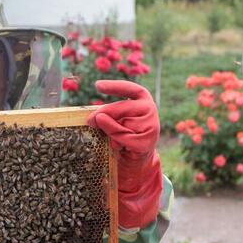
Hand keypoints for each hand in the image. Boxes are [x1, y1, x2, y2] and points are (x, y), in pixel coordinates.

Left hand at [87, 80, 162, 228]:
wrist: (137, 157)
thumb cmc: (124, 133)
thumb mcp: (115, 120)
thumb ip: (107, 114)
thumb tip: (95, 118)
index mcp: (142, 99)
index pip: (130, 88)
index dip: (115, 86)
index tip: (97, 85)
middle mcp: (150, 109)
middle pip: (121, 108)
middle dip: (103, 114)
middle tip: (90, 121)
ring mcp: (151, 125)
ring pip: (121, 124)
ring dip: (112, 132)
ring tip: (117, 138)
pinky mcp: (148, 140)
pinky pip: (123, 138)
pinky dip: (117, 142)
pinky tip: (120, 146)